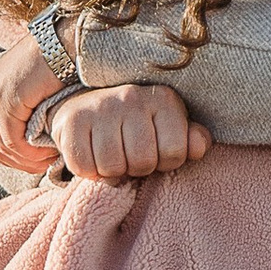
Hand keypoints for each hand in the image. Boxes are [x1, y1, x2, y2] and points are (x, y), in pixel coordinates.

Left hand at [0, 30, 67, 173]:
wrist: (67, 42)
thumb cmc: (60, 65)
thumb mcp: (34, 90)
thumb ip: (23, 109)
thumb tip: (25, 139)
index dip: (7, 155)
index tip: (32, 162)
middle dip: (18, 161)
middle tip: (42, 167)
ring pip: (2, 145)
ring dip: (26, 159)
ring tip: (48, 160)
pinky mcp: (6, 98)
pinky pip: (13, 139)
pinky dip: (30, 152)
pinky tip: (48, 152)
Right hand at [50, 83, 210, 181]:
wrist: (88, 106)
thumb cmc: (138, 126)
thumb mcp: (169, 129)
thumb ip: (191, 140)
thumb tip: (199, 145)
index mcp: (163, 99)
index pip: (175, 152)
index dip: (166, 163)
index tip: (156, 153)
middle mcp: (131, 96)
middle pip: (142, 161)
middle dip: (138, 169)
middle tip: (131, 158)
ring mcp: (100, 107)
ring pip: (112, 167)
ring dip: (113, 173)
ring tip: (114, 157)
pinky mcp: (72, 120)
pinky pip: (83, 166)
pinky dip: (89, 172)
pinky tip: (93, 157)